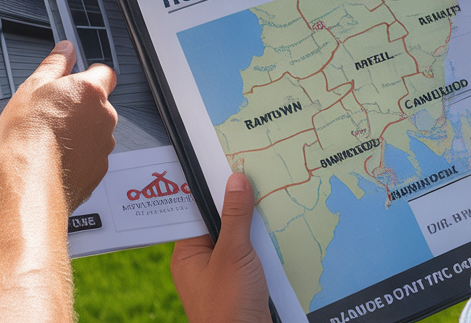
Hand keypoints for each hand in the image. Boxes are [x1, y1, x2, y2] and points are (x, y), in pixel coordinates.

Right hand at [0, 40, 117, 213]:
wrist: (30, 181)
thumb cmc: (29, 135)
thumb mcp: (33, 86)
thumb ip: (55, 63)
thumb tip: (66, 49)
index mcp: (91, 91)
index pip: (105, 72)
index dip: (89, 75)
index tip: (75, 80)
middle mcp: (104, 116)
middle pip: (99, 104)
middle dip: (81, 106)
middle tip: (54, 113)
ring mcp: (104, 145)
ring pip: (96, 131)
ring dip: (81, 132)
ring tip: (52, 139)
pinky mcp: (98, 170)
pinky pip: (92, 156)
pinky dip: (79, 156)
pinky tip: (57, 159)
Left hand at [171, 173, 270, 322]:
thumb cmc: (227, 308)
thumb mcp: (232, 255)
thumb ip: (235, 217)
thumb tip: (236, 180)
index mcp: (188, 254)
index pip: (196, 211)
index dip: (211, 187)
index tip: (225, 161)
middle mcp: (203, 264)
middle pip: (221, 223)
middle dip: (239, 204)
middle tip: (255, 171)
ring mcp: (225, 277)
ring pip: (241, 240)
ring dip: (257, 225)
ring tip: (273, 193)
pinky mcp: (246, 288)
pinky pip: (255, 257)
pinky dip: (267, 245)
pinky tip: (282, 228)